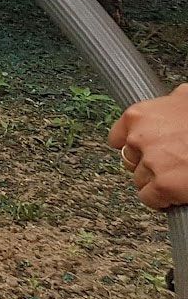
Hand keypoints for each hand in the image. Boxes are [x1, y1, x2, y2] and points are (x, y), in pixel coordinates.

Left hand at [110, 86, 187, 208]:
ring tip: (177, 177)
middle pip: (130, 161)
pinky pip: (150, 198)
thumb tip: (171, 104)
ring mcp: (150, 162)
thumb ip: (168, 105)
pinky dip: (161, 200)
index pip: (117, 138)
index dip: (134, 148)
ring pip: (140, 180)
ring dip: (155, 182)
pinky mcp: (164, 185)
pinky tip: (176, 194)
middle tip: (168, 165)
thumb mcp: (183, 99)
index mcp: (138, 116)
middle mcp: (138, 138)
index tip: (142, 152)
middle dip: (147, 165)